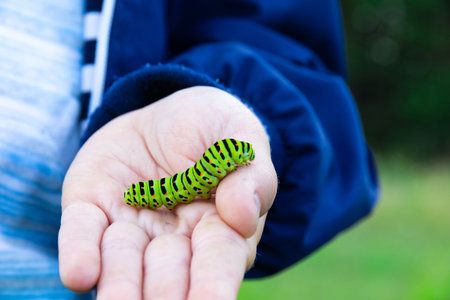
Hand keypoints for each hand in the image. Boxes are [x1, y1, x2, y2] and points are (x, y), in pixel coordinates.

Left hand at [58, 86, 276, 298]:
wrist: (170, 114)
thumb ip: (252, 176)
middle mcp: (172, 239)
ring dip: (119, 286)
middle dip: (164, 293)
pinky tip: (80, 273)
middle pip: (166, 275)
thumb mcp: (242, 138)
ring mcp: (131, 225)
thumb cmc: (217, 131)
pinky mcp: (93, 206)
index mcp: (218, 229)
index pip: (217, 263)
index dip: (213, 285)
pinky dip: (81, 252)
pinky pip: (84, 230)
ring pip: (122, 263)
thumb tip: (243, 216)